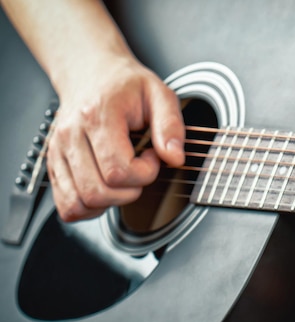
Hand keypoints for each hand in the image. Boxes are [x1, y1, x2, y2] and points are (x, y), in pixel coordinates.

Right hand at [47, 55, 184, 220]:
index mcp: (97, 116)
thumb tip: (175, 157)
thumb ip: (171, 125)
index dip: (145, 173)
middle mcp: (70, 136)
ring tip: (122, 179)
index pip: (118, 171)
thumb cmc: (126, 86)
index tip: (151, 156)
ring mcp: (57, 152)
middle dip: (130, 191)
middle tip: (139, 169)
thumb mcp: (159, 95)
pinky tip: (105, 189)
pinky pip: (67, 206)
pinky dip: (89, 208)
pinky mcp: (53, 165)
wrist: (90, 73)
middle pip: (97, 191)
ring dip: (109, 202)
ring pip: (79, 204)